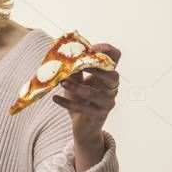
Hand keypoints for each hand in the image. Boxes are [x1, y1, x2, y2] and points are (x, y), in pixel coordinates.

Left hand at [52, 43, 121, 170]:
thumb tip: (65, 52)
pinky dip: (68, 103)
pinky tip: (55, 98)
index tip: (92, 47)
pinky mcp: (99, 115)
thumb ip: (74, 68)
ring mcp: (107, 102)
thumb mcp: (76, 80)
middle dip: (97, 69)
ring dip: (77, 87)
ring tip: (62, 82)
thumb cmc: (80, 98)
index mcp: (107, 74)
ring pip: (95, 94)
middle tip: (78, 64)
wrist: (82, 124)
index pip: (115, 58)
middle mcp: (111, 88)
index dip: (107, 50)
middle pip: (113, 75)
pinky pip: (83, 109)